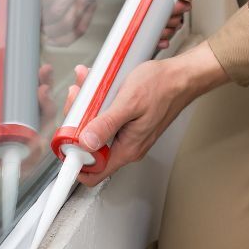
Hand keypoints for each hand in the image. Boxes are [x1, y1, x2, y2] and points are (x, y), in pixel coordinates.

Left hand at [64, 42, 227, 185]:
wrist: (182, 77)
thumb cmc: (163, 87)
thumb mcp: (129, 102)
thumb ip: (106, 124)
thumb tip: (86, 141)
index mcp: (127, 148)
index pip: (93, 172)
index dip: (74, 160)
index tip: (65, 140)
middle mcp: (127, 146)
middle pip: (89, 148)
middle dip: (77, 124)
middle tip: (78, 101)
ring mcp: (128, 135)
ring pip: (96, 131)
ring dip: (87, 109)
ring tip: (88, 88)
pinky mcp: (128, 124)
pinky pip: (106, 120)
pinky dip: (98, 104)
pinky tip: (99, 89)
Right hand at [126, 0, 210, 50]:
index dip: (163, 1)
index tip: (178, 5)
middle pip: (145, 6)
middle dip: (166, 16)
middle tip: (183, 10)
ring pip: (146, 19)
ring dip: (165, 25)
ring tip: (179, 19)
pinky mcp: (143, 5)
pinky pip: (145, 24)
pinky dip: (158, 33)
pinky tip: (168, 34)